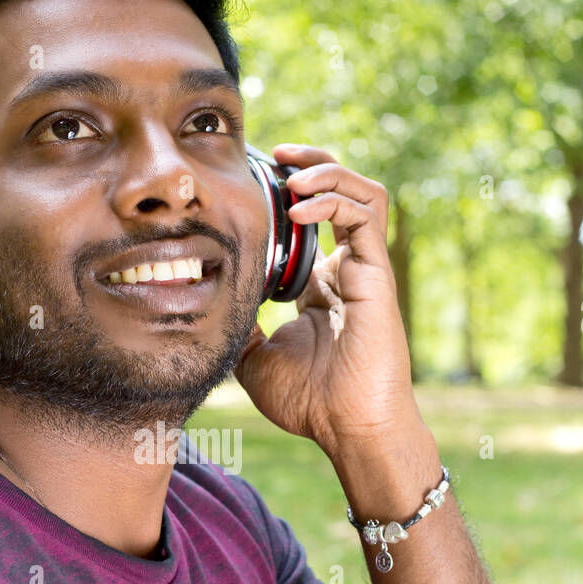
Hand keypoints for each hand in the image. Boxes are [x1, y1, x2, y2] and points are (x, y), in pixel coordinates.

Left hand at [233, 143, 423, 459]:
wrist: (349, 430)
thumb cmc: (309, 402)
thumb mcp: (253, 357)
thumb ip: (237, 324)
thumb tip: (206, 303)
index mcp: (321, 284)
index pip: (311, 219)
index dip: (286, 192)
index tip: (251, 181)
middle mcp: (345, 269)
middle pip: (340, 192)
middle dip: (310, 163)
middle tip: (275, 153)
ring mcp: (364, 269)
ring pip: (361, 192)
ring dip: (327, 170)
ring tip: (292, 170)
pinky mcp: (376, 274)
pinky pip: (365, 215)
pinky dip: (334, 198)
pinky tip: (301, 205)